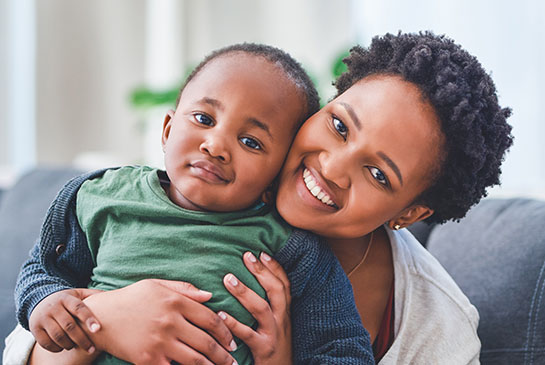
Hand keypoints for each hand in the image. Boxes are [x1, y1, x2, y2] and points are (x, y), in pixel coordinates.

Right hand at [29, 288, 101, 353]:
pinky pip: (46, 343)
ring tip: (77, 346)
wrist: (40, 300)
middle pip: (69, 325)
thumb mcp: (78, 294)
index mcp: (66, 298)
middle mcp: (53, 307)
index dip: (89, 319)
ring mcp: (43, 318)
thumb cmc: (67, 301)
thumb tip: (113, 296)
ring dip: (69, 344)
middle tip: (92, 349)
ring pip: (57, 335)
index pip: (79, 308)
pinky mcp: (35, 328)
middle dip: (82, 339)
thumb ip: (93, 295)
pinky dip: (56, 348)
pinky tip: (64, 348)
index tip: (98, 329)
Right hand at [83, 279, 237, 364]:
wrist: (99, 318)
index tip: (232, 341)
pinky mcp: (148, 360)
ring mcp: (159, 342)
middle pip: (207, 342)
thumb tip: (210, 296)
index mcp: (175, 301)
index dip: (226, 332)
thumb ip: (185, 289)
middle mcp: (170, 322)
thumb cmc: (130, 298)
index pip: (211, 319)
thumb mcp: (156, 285)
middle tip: (233, 361)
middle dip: (224, 355)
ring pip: (195, 360)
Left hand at [220, 252, 292, 364]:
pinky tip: (221, 315)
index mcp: (284, 313)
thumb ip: (267, 307)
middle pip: (276, 291)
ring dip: (245, 293)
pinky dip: (235, 324)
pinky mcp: (264, 350)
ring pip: (262, 309)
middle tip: (246, 256)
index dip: (275, 268)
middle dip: (262, 272)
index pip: (284, 285)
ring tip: (228, 279)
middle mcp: (282, 321)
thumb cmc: (273, 348)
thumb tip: (249, 285)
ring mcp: (274, 335)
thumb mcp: (275, 326)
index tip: (262, 252)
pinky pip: (248, 335)